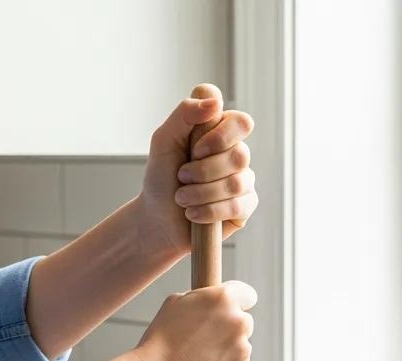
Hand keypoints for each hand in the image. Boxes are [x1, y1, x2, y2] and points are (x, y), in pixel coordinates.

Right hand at [132, 281, 257, 360]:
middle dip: (230, 330)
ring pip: (241, 349)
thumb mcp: (175, 304)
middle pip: (245, 323)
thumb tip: (216, 303)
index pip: (248, 295)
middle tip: (204, 341)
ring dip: (226, 353)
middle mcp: (239, 322)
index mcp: (223, 299)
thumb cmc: (160, 341)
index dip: (237, 303)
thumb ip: (203, 299)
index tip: (229, 312)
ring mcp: (243, 351)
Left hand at [137, 85, 258, 258]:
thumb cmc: (161, 178)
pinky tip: (193, 214)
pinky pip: (238, 206)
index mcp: (221, 132)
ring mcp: (243, 180)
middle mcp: (236, 153)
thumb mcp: (164, 140)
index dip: (220, 136)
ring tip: (182, 198)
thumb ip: (185, 113)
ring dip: (202, 193)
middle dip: (204, 170)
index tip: (195, 149)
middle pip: (240, 154)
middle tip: (182, 177)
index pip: (240, 122)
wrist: (158, 218)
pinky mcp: (244, 207)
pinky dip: (210, 211)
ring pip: (237, 183)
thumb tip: (215, 101)